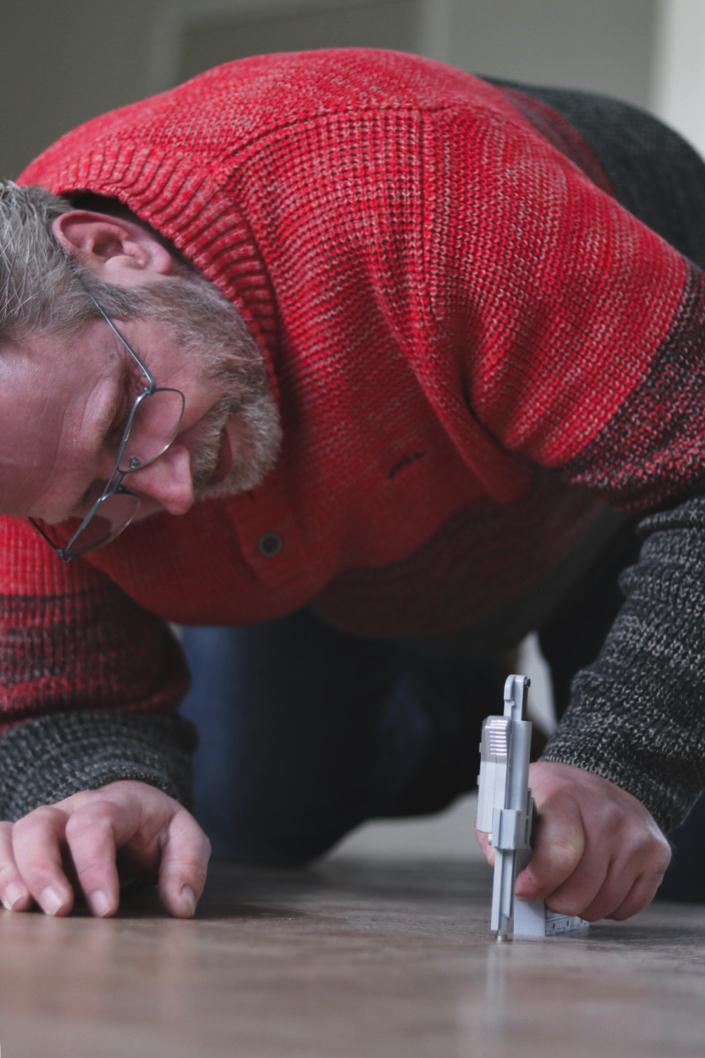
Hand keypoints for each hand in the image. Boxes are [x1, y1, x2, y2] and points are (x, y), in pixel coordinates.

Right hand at [0, 780, 210, 917]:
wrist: (133, 812)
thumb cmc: (156, 831)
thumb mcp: (184, 839)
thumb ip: (187, 866)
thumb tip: (180, 904)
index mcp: (115, 803)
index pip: (96, 822)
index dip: (96, 865)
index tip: (106, 909)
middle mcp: (71, 810)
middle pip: (42, 823)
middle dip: (44, 868)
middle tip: (59, 910)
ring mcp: (45, 826)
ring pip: (12, 834)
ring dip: (10, 871)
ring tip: (19, 909)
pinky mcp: (25, 846)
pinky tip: (4, 903)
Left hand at [476, 761, 671, 921]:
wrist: (599, 779)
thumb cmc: (551, 798)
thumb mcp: (514, 801)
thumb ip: (500, 837)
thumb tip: (506, 873)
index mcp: (564, 795)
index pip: (559, 853)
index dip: (538, 881)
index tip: (524, 890)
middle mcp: (606, 813)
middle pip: (580, 890)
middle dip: (555, 900)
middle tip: (546, 890)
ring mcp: (636, 834)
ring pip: (602, 904)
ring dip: (580, 906)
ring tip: (569, 886)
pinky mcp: (656, 853)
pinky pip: (628, 907)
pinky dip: (607, 906)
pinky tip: (595, 884)